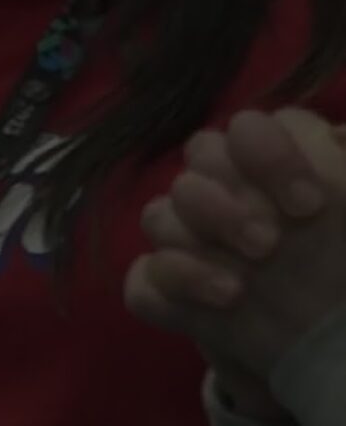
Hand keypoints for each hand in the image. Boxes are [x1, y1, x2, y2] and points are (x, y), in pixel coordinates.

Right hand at [125, 109, 345, 410]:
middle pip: (190, 168)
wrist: (339, 340)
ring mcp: (191, 242)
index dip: (269, 158)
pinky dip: (175, 285)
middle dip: (223, 206)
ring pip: (159, 217)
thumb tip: (337, 137)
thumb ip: (344, 159)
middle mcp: (224, 192)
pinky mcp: (171, 292)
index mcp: (270, 164)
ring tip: (242, 286)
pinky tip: (220, 301)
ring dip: (195, 243)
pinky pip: (143, 281)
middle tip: (268, 247)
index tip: (309, 205)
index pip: (246, 130)